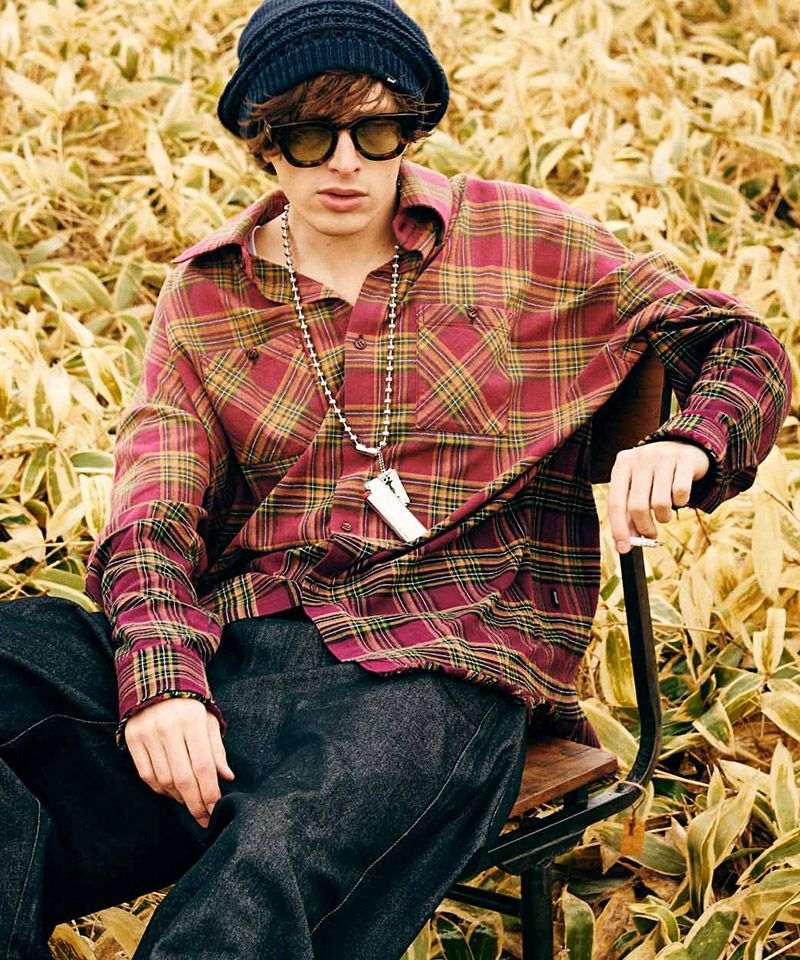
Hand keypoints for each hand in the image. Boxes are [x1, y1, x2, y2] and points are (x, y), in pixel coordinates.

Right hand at [125, 698, 234, 828]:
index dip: (210, 792)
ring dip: (179, 797)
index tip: (216, 810)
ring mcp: (147, 733)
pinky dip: (160, 789)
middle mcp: (168, 727)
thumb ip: (217, 750)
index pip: (203, 766)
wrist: (157, 678)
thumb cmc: (190, 704)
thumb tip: (226, 778)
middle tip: (204, 818)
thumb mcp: (209, 720)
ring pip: (164, 779)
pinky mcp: (132, 739)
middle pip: (183, 778)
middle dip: (196, 803)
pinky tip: (172, 792)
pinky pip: (146, 774)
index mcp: (192, 720)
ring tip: (190, 802)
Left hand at [608, 440, 710, 552]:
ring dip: (664, 517)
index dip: (618, 529)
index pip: (615, 502)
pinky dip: (682, 503)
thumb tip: (626, 542)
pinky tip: (680, 497)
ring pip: (660, 503)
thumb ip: (629, 511)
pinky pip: (682, 494)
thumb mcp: (638, 486)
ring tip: (665, 513)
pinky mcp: (685, 459)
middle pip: (637, 506)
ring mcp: (663, 456)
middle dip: (644, 528)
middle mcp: (640, 457)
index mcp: (622, 464)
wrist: (685, 445)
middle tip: (650, 535)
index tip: (623, 549)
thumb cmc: (656, 475)